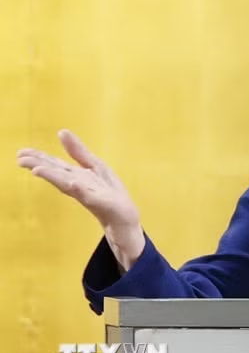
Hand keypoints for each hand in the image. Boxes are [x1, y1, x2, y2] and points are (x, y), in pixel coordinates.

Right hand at [17, 129, 144, 270]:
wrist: (124, 221)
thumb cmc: (109, 193)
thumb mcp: (96, 167)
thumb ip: (79, 152)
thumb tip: (61, 131)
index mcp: (77, 176)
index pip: (56, 165)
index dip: (39, 158)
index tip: (20, 152)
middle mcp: (79, 185)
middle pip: (58, 173)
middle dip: (40, 166)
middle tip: (20, 160)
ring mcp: (90, 195)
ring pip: (69, 184)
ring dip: (54, 177)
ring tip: (37, 170)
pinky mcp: (103, 205)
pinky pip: (90, 196)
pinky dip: (81, 190)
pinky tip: (73, 183)